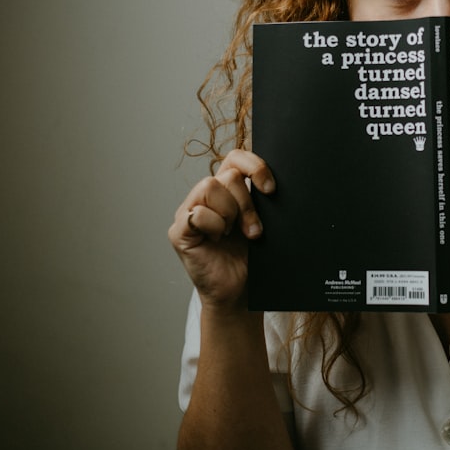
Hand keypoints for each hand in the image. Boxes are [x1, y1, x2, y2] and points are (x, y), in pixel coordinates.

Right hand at [167, 150, 275, 308]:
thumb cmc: (250, 258)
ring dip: (231, 213)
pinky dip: (214, 226)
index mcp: (226, 189)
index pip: (235, 157)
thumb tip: (271, 182)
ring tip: (234, 235)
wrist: (239, 291)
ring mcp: (189, 212)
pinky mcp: (178, 231)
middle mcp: (205, 196)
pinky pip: (197, 213)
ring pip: (210, 186)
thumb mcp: (261, 221)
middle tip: (253, 230)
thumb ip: (260, 198)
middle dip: (247, 204)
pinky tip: (217, 241)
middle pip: (227, 176)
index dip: (254, 166)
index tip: (270, 190)